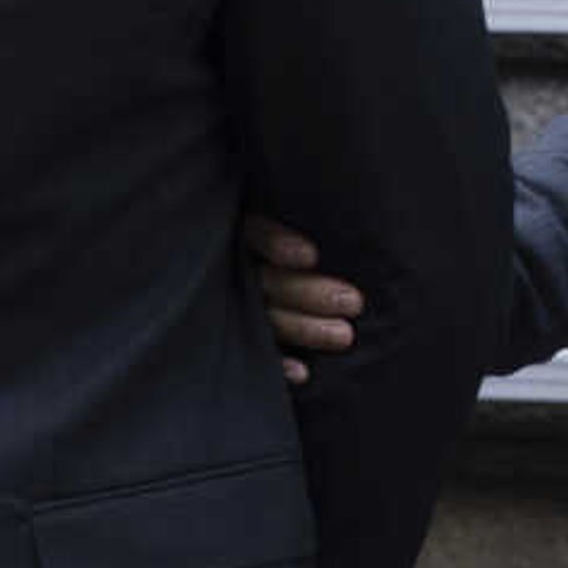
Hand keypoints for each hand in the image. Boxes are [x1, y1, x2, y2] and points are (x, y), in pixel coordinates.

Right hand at [238, 211, 362, 386]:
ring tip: (345, 336)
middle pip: (265, 281)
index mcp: (237, 233)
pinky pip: (256, 355)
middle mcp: (229, 268)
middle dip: (309, 292)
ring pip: (264, 318)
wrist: (214, 290)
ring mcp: (229, 304)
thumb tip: (346, 194)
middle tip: (353, 301)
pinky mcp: (237, 337)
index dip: (276, 243)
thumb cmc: (281, 228)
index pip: (250, 234)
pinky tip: (304, 373)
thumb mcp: (274, 211)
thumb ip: (294, 209)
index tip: (310, 256)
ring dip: (304, 328)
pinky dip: (279, 364)